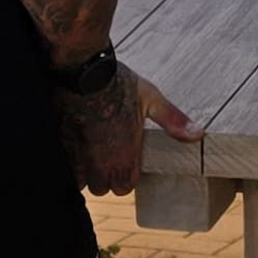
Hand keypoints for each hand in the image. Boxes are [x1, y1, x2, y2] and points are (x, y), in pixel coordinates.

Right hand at [57, 63, 201, 197]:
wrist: (81, 69)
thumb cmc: (117, 82)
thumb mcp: (150, 98)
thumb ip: (172, 120)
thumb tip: (198, 135)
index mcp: (124, 155)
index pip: (124, 187)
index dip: (125, 177)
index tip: (124, 162)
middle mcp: (100, 162)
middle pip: (101, 187)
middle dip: (103, 176)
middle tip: (105, 156)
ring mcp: (77, 155)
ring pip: (80, 180)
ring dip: (83, 171)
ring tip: (87, 150)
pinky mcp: (59, 145)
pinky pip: (62, 165)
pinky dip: (66, 159)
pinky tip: (71, 141)